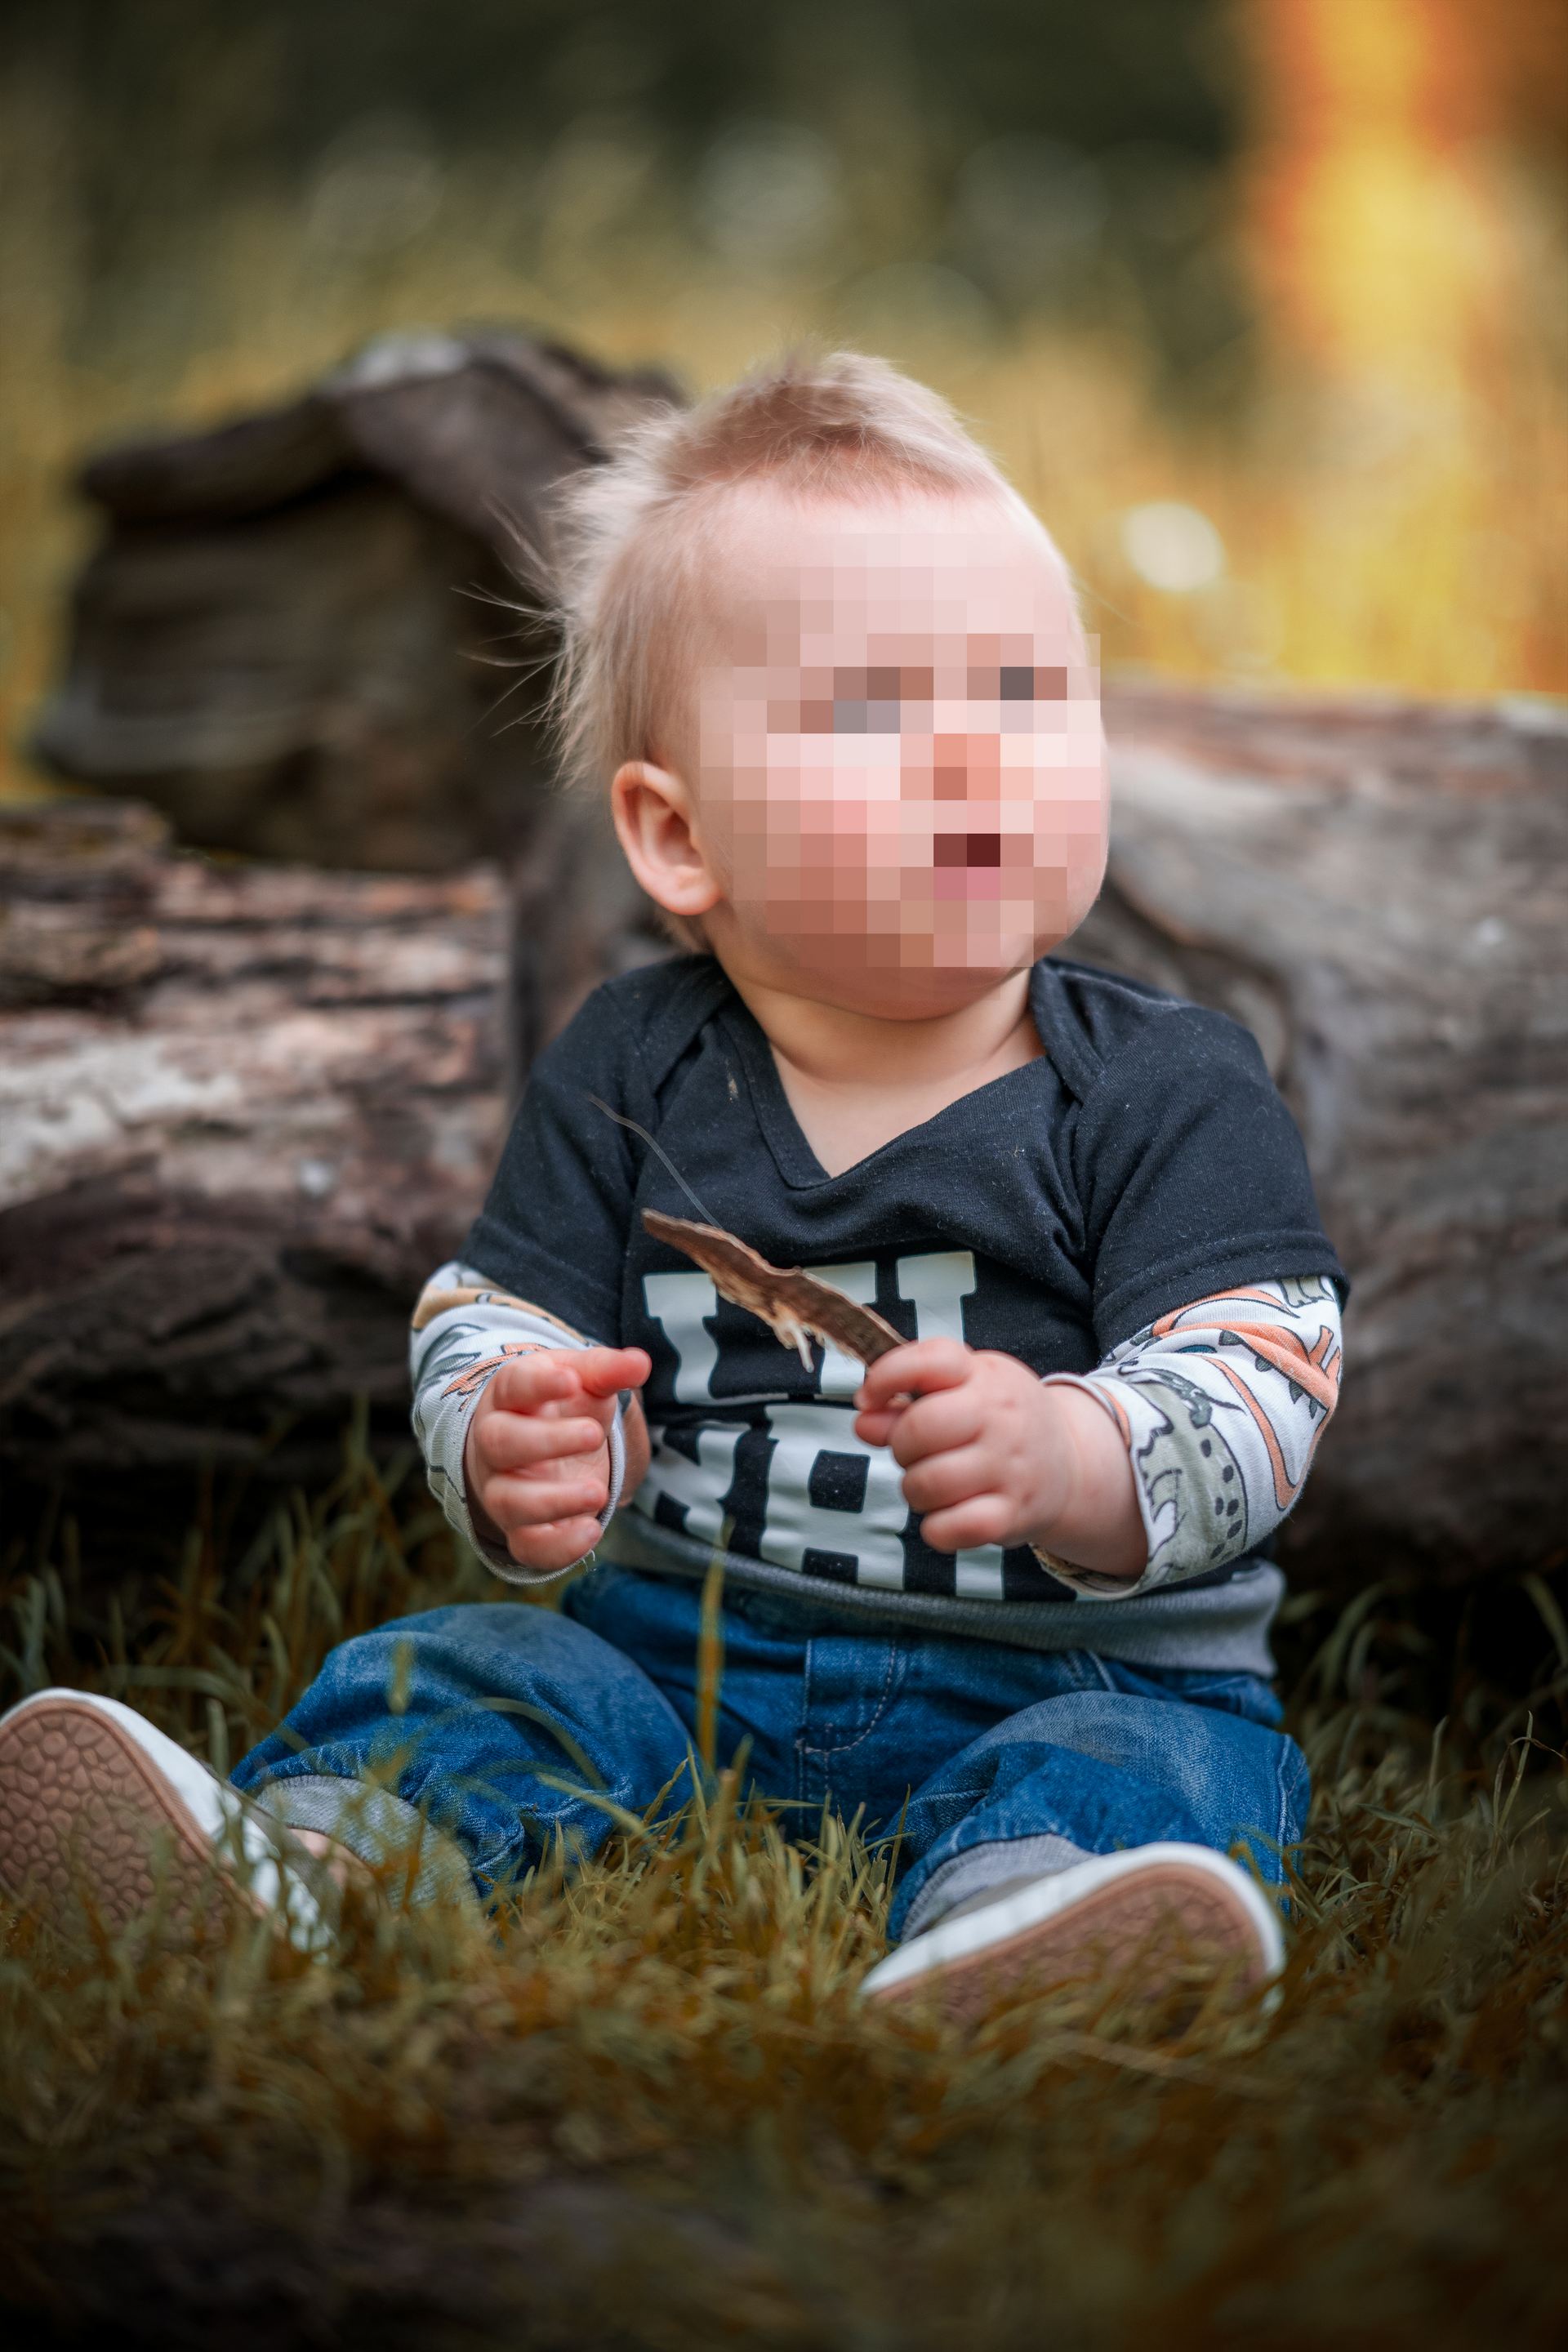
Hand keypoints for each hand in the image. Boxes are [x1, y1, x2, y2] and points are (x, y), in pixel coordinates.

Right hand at [463, 1347, 650, 1575]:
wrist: (543, 1451)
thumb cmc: (562, 1407)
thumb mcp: (584, 1381)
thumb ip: (608, 1370)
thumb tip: (640, 1363)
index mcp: (510, 1397)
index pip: (513, 1385)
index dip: (538, 1384)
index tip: (571, 1381)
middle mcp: (496, 1444)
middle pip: (500, 1442)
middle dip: (546, 1440)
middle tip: (594, 1434)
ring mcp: (504, 1489)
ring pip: (508, 1500)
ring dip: (552, 1500)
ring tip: (598, 1492)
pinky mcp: (520, 1529)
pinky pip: (527, 1546)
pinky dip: (557, 1546)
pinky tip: (592, 1532)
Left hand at [854, 1340, 1145, 1578]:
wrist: (1072, 1463)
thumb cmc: (1001, 1423)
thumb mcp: (963, 1393)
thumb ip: (907, 1402)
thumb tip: (864, 1420)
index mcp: (985, 1376)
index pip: (932, 1360)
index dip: (887, 1376)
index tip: (869, 1397)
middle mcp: (1002, 1417)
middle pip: (920, 1427)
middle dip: (901, 1445)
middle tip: (915, 1452)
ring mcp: (1010, 1468)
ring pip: (926, 1483)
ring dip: (914, 1489)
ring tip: (933, 1483)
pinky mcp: (1012, 1515)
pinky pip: (950, 1528)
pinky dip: (936, 1528)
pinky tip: (947, 1515)